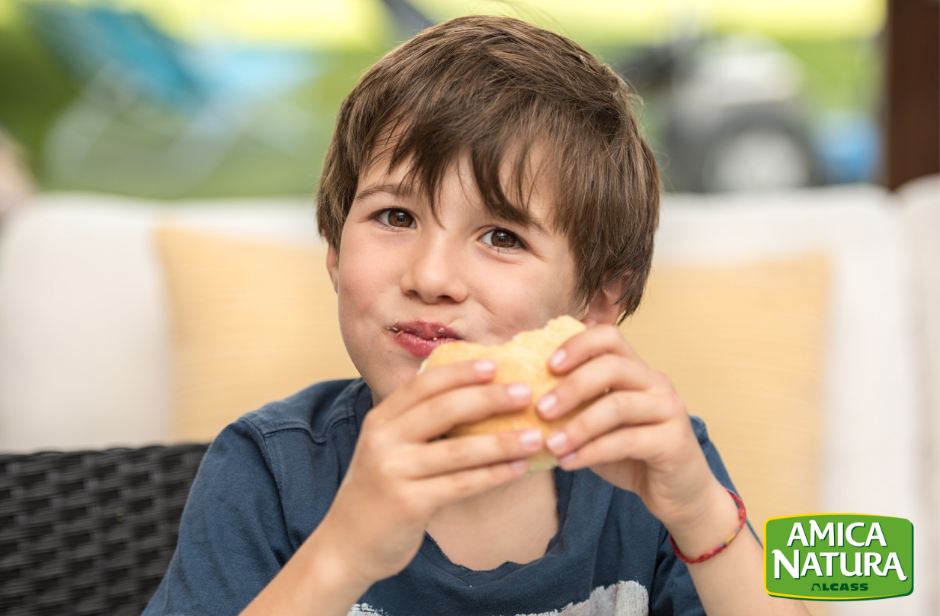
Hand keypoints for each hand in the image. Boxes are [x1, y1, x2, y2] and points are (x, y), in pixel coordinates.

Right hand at [315, 359, 541, 585]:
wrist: (347, 545)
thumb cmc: (380, 492)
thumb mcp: (388, 449)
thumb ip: (418, 425)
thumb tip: (475, 398)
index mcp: (381, 419)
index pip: (423, 384)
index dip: (460, 372)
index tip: (495, 364)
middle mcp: (384, 440)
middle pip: (444, 409)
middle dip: (489, 398)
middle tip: (526, 392)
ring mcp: (394, 472)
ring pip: (459, 450)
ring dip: (503, 441)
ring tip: (536, 435)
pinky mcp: (409, 503)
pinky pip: (462, 484)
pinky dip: (494, 475)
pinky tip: (520, 468)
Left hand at [535, 323, 727, 534]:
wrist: (679, 496)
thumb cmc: (631, 456)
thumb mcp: (598, 426)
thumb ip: (575, 408)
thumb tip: (524, 397)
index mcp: (637, 371)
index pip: (610, 337)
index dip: (578, 345)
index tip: (548, 365)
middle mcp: (657, 383)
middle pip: (613, 366)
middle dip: (572, 386)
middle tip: (541, 410)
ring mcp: (669, 411)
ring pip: (619, 405)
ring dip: (578, 425)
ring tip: (551, 444)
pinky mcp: (674, 442)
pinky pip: (628, 441)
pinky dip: (592, 451)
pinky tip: (568, 463)